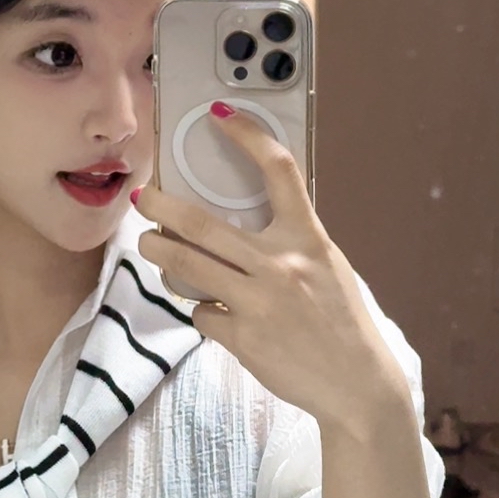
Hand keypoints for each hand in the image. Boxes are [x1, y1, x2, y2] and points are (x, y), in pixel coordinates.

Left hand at [135, 102, 409, 430]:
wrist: (357, 384)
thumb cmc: (340, 320)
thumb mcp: (326, 266)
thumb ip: (291, 241)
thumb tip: (245, 218)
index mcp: (307, 239)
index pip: (278, 171)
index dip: (247, 135)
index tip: (220, 113)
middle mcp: (280, 265)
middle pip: (202, 225)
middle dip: (162, 207)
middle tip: (142, 197)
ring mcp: (258, 303)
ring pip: (187, 267)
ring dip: (159, 253)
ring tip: (150, 246)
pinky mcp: (242, 338)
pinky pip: (201, 314)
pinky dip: (201, 311)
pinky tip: (214, 314)